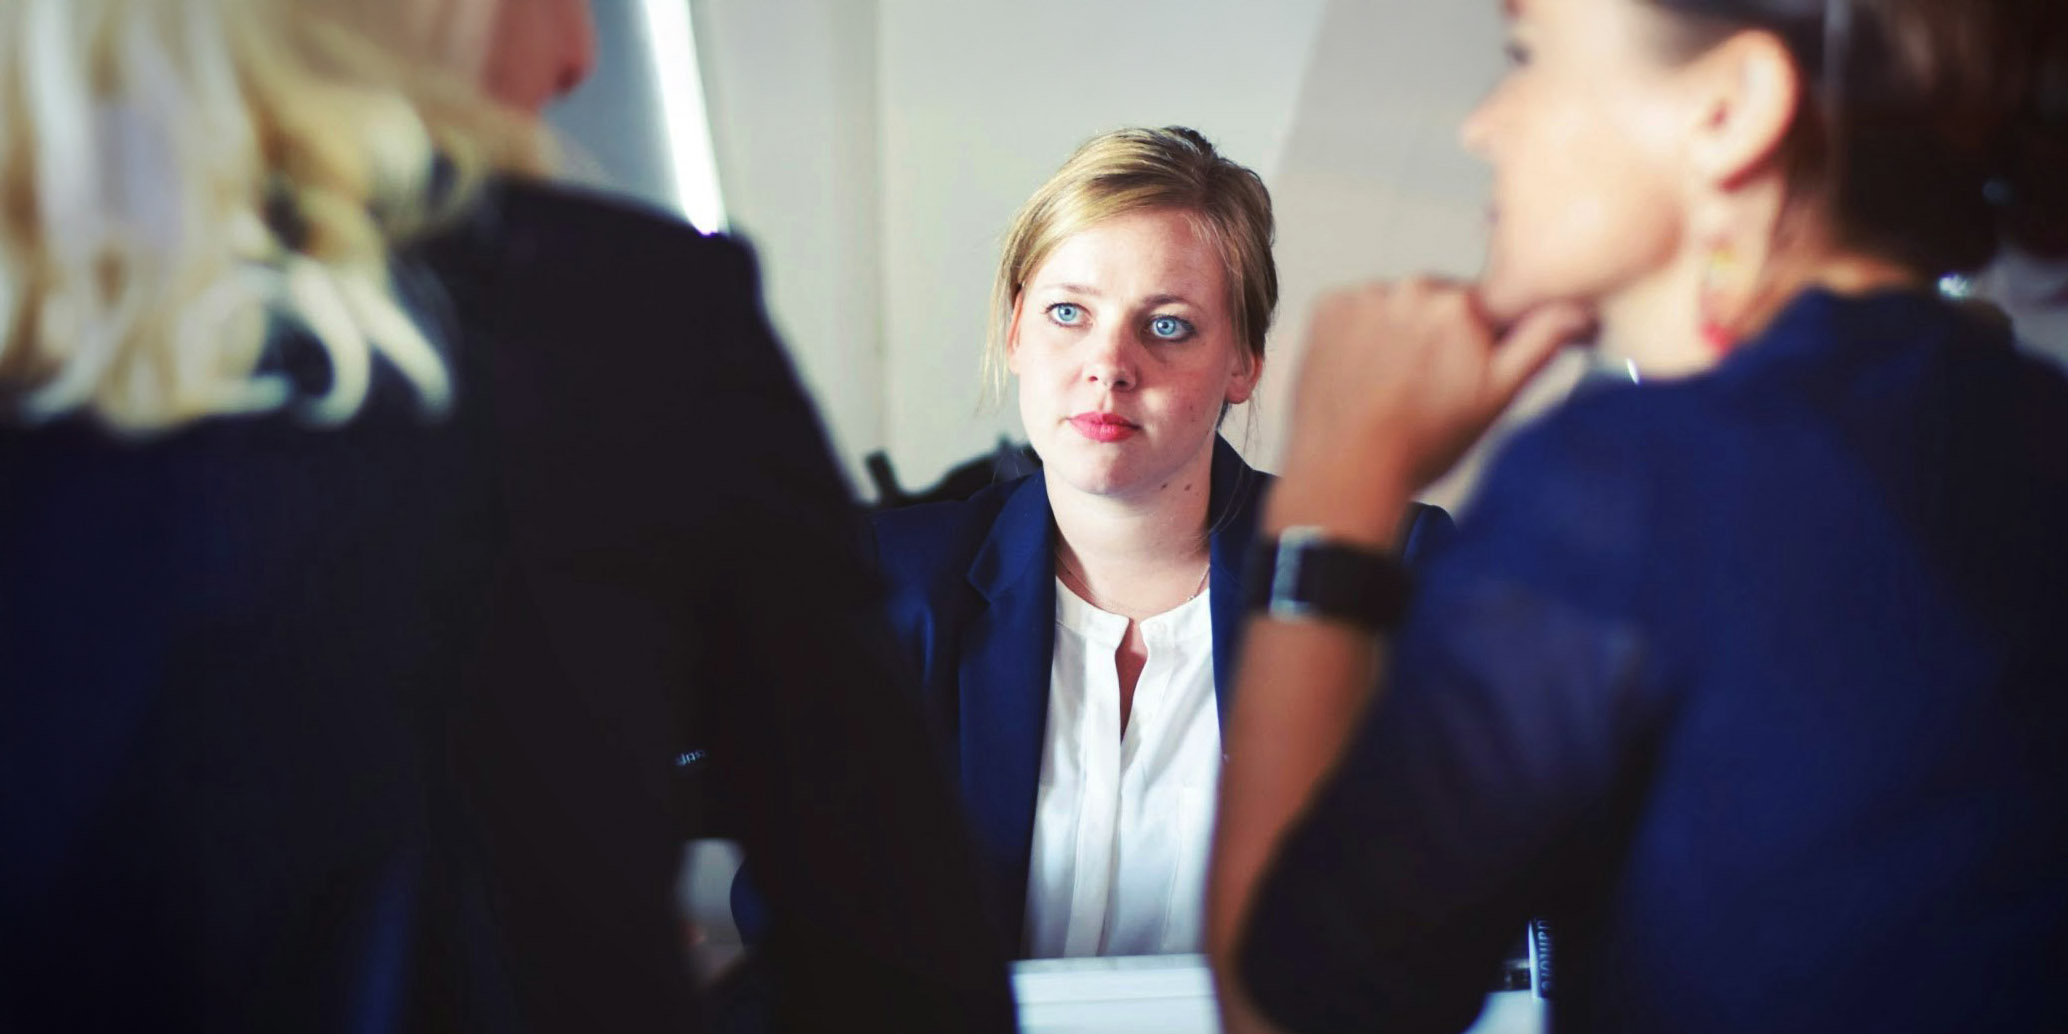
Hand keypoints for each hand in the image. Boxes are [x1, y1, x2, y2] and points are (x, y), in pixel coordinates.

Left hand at [1274, 278, 1591, 535]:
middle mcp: (1411, 288)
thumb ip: (1541, 342)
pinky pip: (1355, 309)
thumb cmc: (1421, 444)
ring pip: (1395, 305)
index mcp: (1461, 305)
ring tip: (1389, 384)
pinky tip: (1361, 373)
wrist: (1347, 471)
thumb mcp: (1497, 397)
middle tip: (1424, 387)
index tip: (1462, 370)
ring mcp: (1364, 296)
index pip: (1483, 306)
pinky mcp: (1327, 307)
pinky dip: (1358, 333)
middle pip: (1437, 303)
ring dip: (1396, 332)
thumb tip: (1579, 309)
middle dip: (1436, 335)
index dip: (1477, 341)